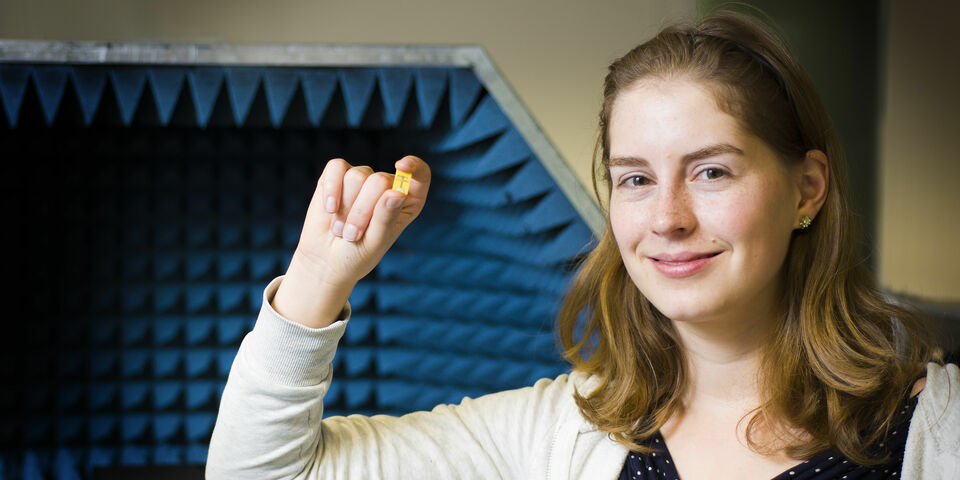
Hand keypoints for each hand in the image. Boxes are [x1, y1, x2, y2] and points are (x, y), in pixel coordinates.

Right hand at [272, 155, 430, 327]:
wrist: (326, 259)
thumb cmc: (358, 253)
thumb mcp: (375, 242)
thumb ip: (386, 217)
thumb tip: (396, 193)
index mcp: (407, 201)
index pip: (420, 175)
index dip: (414, 166)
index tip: (401, 166)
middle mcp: (387, 185)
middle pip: (379, 180)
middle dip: (362, 211)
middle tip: (353, 235)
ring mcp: (362, 178)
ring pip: (356, 177)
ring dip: (345, 209)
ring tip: (341, 229)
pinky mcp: (337, 175)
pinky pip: (336, 168)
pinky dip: (331, 188)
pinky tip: (330, 208)